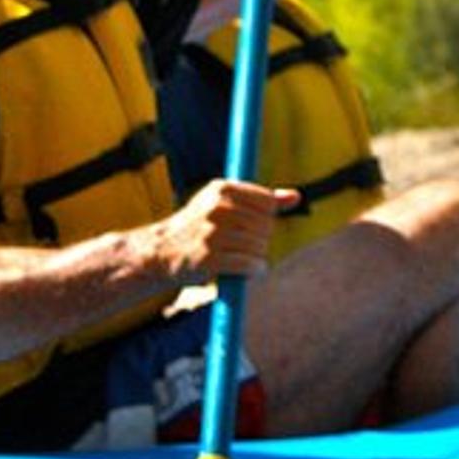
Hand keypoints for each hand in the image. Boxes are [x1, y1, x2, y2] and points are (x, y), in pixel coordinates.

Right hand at [157, 180, 301, 283]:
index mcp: (222, 188)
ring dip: (258, 256)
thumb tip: (296, 197)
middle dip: (261, 239)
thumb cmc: (200, 225)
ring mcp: (212, 233)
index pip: (267, 202)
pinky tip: (252, 270)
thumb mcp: (226, 203)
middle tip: (244, 245)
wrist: (162, 251)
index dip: (265, 218)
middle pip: (265, 225)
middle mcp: (216, 208)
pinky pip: (249, 264)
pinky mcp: (209, 259)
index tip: (251, 225)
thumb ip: (262, 200)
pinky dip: (255, 269)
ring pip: (259, 246)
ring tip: (244, 257)